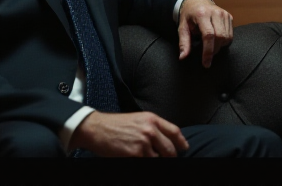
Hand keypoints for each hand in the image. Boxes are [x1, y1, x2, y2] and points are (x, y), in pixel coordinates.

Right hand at [70, 111, 187, 156]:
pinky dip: (144, 163)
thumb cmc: (115, 124)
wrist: (97, 128)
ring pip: (158, 159)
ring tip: (145, 157)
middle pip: (170, 150)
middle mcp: (150, 130)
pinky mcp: (134, 154)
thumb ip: (153, 127)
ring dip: (154, 160)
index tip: (184, 148)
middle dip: (170, 157)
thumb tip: (165, 139)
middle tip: (167, 160)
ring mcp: (143, 143)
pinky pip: (146, 163)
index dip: (181, 142)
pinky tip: (137, 159)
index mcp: (152, 119)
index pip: (175, 132)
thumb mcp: (138, 119)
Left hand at [178, 0, 232, 67]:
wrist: (197, 2)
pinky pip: (230, 35)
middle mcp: (215, 12)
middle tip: (207, 55)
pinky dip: (224, 41)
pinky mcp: (229, 16)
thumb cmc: (189, 16)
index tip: (206, 63)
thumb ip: (183, 43)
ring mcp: (224, 14)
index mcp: (201, 14)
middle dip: (214, 50)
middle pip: (220, 37)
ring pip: (227, 37)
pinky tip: (216, 40)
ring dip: (219, 46)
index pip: (208, 35)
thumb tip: (183, 57)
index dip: (208, 51)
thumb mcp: (182, 28)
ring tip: (210, 45)